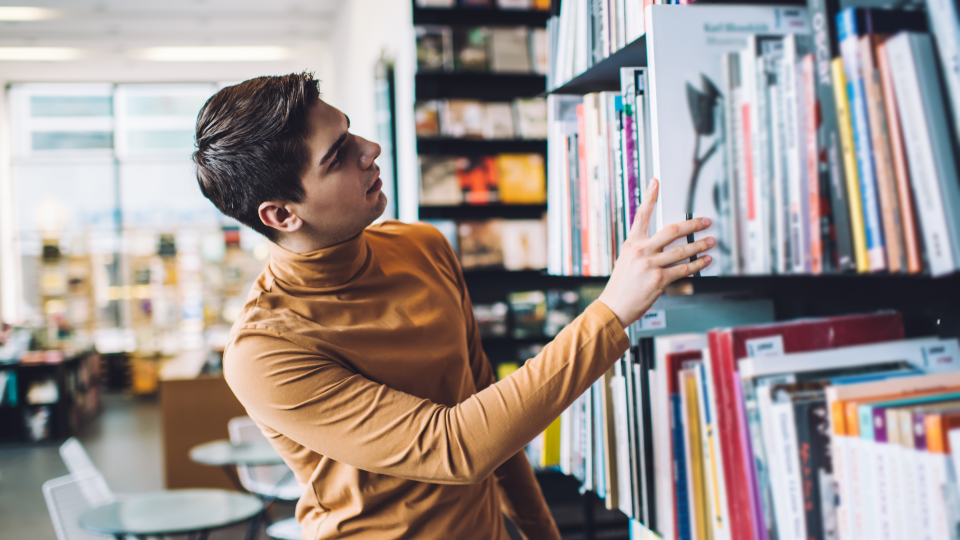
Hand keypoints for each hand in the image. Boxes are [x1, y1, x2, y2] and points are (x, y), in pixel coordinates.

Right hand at [598, 178, 713, 327]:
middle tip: (705, 222)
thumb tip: (664, 246)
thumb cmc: (621, 286)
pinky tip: (705, 260)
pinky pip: (683, 269)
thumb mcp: (626, 261)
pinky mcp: (659, 279)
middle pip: (671, 231)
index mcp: (631, 243)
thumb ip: (642, 250)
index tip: (655, 182)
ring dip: (699, 246)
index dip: (649, 197)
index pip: (641, 215)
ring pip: (681, 250)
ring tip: (710, 242)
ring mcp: (650, 264)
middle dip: (692, 225)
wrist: (613, 306)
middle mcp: (640, 250)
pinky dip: (697, 264)